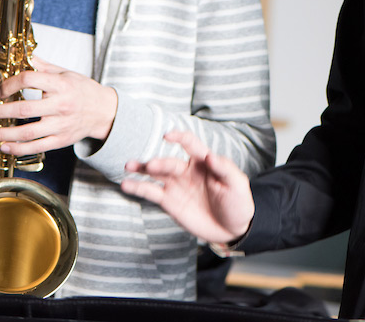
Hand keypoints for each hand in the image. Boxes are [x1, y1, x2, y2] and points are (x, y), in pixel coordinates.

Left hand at [0, 56, 117, 156]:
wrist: (105, 112)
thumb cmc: (83, 90)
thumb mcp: (65, 73)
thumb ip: (42, 67)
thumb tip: (23, 55)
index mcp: (60, 84)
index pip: (29, 80)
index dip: (9, 84)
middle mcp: (60, 105)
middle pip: (24, 109)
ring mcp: (60, 125)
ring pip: (27, 133)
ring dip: (3, 134)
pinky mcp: (60, 140)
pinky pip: (36, 147)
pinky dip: (18, 149)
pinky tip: (4, 146)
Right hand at [122, 129, 255, 244]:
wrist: (232, 229)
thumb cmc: (238, 203)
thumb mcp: (237, 185)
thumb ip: (225, 169)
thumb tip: (210, 156)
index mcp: (204, 162)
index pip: (190, 144)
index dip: (180, 138)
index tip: (168, 136)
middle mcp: (187, 170)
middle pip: (169, 162)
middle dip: (159, 163)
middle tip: (151, 165)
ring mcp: (176, 185)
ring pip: (156, 174)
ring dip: (142, 169)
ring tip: (128, 166)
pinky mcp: (169, 202)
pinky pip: (151, 192)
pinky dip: (138, 188)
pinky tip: (126, 185)